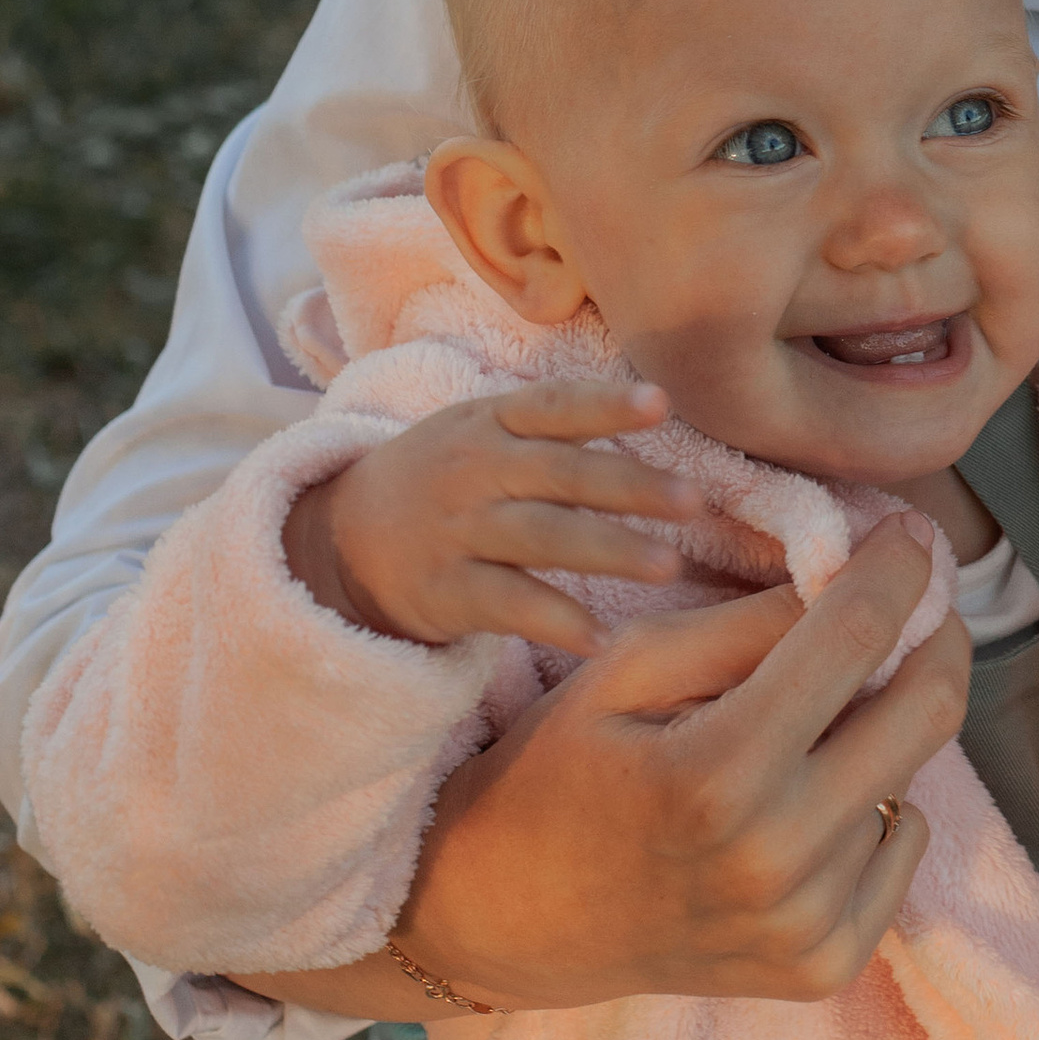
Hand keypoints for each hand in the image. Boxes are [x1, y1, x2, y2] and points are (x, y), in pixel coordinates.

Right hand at [284, 381, 705, 657]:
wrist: (341, 538)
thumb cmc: (446, 475)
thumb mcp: (483, 429)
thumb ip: (557, 424)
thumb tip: (659, 404)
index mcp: (490, 421)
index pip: (553, 406)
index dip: (604, 403)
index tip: (661, 401)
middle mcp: (476, 470)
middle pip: (561, 475)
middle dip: (630, 486)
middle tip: (694, 499)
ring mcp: (459, 532)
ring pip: (542, 538)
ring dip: (609, 551)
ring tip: (669, 566)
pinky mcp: (447, 591)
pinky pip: (508, 605)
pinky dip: (556, 620)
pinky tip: (602, 638)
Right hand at [376, 520, 967, 1009]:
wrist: (502, 917)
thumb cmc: (556, 772)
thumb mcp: (626, 669)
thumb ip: (744, 624)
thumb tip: (855, 577)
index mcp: (717, 772)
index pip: (855, 638)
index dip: (899, 569)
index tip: (910, 535)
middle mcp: (774, 858)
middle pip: (927, 712)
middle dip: (935, 636)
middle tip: (913, 604)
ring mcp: (803, 924)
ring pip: (911, 776)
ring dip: (881, 728)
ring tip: (815, 720)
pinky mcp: (821, 967)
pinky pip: (901, 849)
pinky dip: (877, 807)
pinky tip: (808, 798)